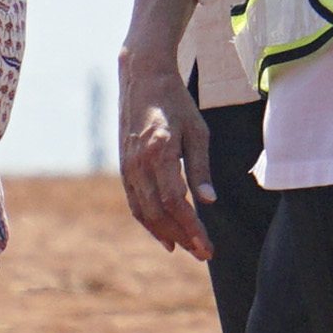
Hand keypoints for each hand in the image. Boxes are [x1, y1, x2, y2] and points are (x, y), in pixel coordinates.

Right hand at [116, 46, 216, 260]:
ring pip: (144, 212)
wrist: (143, 78)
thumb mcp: (198, 132)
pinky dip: (148, 222)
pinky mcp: (124, 167)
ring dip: (165, 234)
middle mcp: (139, 162)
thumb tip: (208, 202)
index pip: (175, 201)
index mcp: (159, 151)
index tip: (206, 245)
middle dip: (182, 236)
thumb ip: (200, 168)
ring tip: (186, 249)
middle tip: (203, 254)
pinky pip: (134, 202)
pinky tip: (164, 235)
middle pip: (159, 212)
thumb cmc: (176, 103)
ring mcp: (127, 166)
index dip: (191, 227)